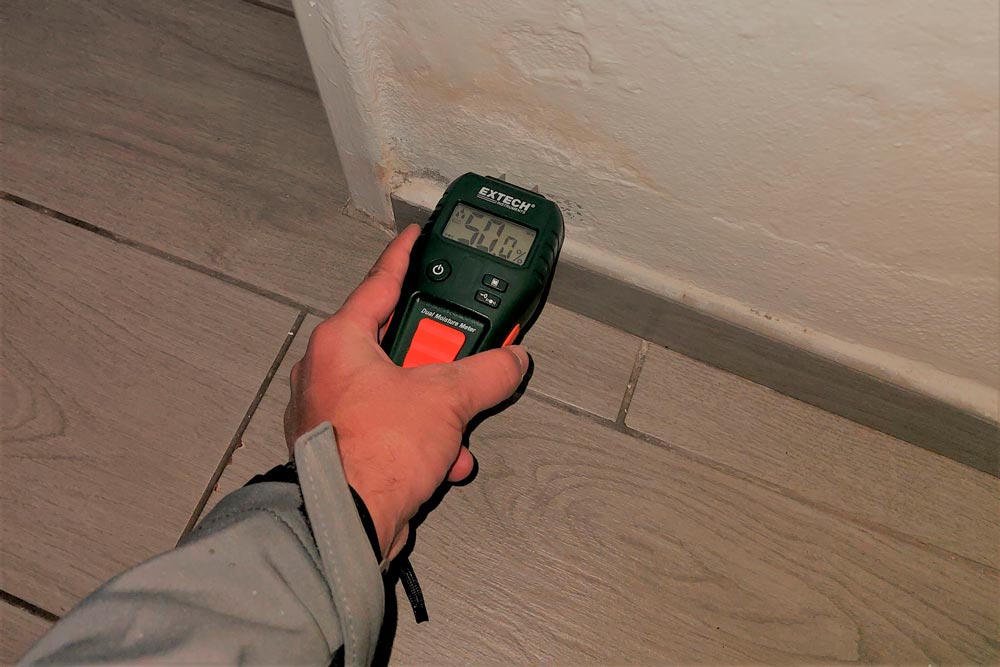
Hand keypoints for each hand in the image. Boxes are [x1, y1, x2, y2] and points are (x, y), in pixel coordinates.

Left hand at [284, 224, 528, 559]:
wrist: (344, 526)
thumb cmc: (371, 454)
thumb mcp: (446, 400)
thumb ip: (486, 373)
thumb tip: (510, 362)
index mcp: (340, 341)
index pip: (379, 281)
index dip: (405, 255)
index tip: (418, 237)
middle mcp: (328, 371)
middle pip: (398, 343)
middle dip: (439, 361)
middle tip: (462, 360)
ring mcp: (332, 411)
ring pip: (399, 391)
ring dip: (436, 410)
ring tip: (454, 425)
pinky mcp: (342, 446)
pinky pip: (392, 427)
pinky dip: (422, 440)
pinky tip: (443, 459)